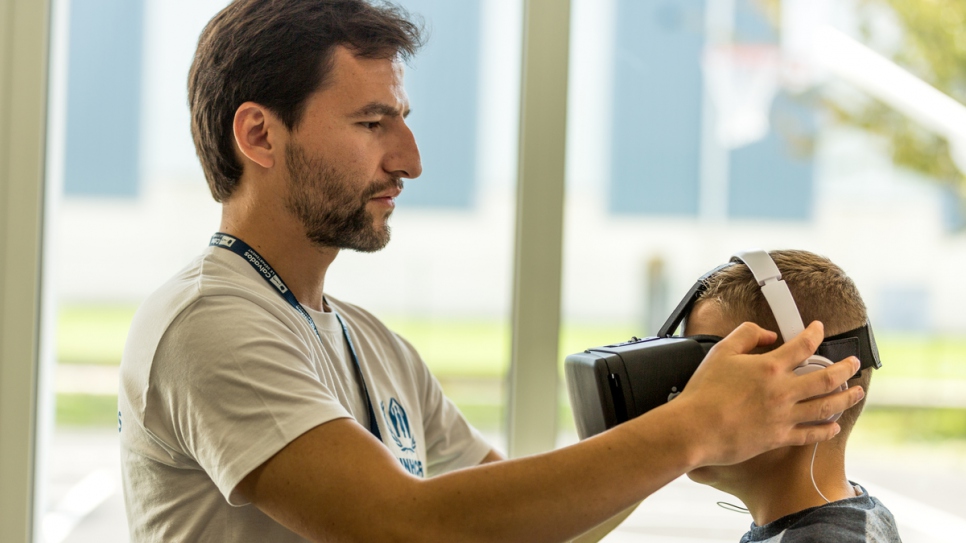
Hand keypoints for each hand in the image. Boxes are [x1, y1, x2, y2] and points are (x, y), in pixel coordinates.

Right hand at [671, 320, 864, 467]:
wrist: (696, 428)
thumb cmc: (704, 391)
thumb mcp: (721, 351)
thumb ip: (747, 335)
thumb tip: (769, 334)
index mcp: (770, 367)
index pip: (803, 345)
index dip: (815, 333)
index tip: (819, 328)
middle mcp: (783, 391)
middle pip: (827, 378)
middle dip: (846, 368)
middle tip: (854, 363)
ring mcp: (784, 416)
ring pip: (827, 406)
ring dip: (846, 398)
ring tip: (857, 393)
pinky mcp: (778, 437)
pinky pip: (810, 434)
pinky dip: (826, 429)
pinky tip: (834, 425)